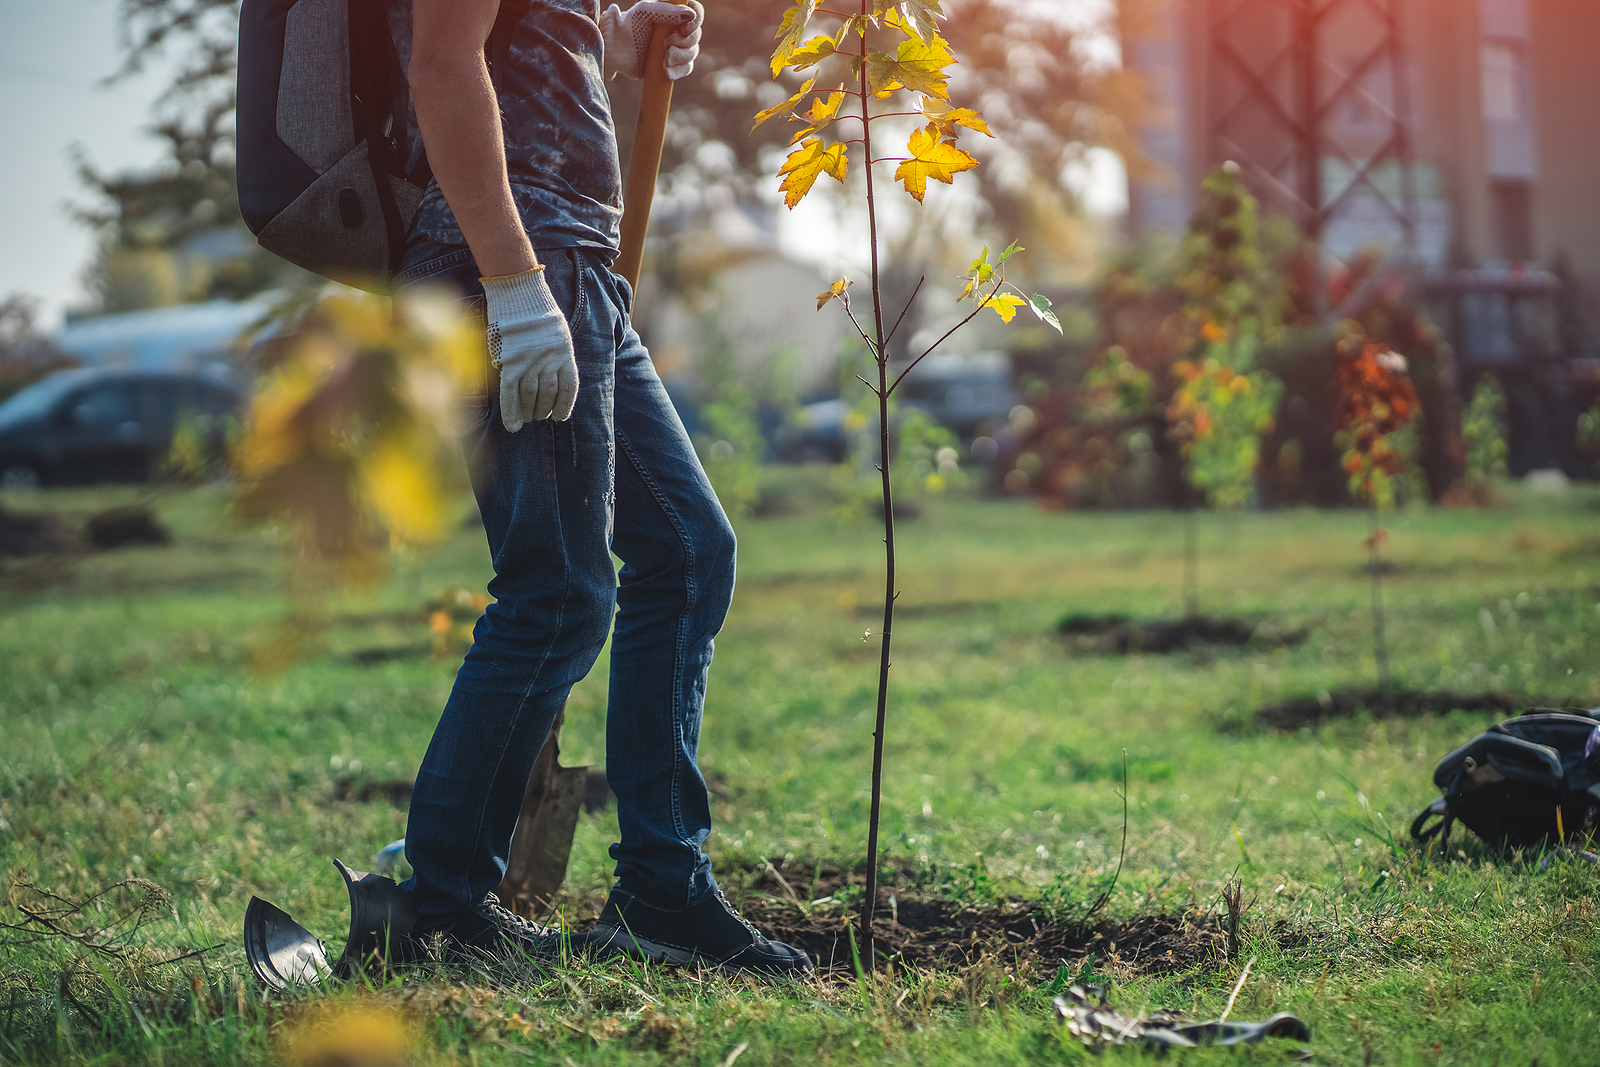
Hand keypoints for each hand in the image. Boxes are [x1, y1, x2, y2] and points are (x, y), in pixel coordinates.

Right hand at [481, 268, 578, 431]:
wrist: (519, 289)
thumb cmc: (536, 307)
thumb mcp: (557, 329)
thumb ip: (556, 350)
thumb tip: (551, 371)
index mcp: (564, 353)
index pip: (569, 388)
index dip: (564, 405)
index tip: (559, 417)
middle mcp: (549, 360)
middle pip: (548, 395)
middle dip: (543, 410)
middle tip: (538, 417)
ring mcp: (530, 361)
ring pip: (531, 396)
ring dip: (529, 412)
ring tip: (527, 419)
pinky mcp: (510, 361)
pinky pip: (510, 392)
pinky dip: (511, 411)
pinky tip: (513, 426)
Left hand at [601, 0, 702, 80]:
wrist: (614, 50)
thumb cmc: (626, 24)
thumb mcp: (645, 11)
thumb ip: (668, 10)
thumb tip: (690, 15)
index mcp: (673, 14)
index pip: (696, 13)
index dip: (696, 20)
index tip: (685, 28)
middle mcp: (676, 30)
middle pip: (695, 36)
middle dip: (684, 42)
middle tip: (667, 43)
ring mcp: (675, 49)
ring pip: (692, 53)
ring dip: (681, 56)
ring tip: (664, 58)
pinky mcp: (670, 65)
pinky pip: (685, 69)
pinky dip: (677, 71)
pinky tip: (665, 69)